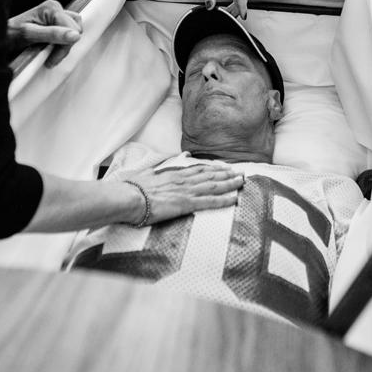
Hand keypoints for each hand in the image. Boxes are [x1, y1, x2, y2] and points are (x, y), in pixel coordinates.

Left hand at [7, 0, 82, 66]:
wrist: (0, 36)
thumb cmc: (11, 34)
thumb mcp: (30, 35)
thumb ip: (54, 34)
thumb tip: (75, 36)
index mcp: (51, 7)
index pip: (72, 29)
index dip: (64, 46)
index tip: (51, 59)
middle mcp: (55, 8)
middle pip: (75, 30)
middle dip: (64, 46)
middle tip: (50, 58)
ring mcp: (56, 14)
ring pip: (74, 31)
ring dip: (64, 46)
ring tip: (49, 53)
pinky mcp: (55, 22)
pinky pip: (69, 33)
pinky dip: (62, 44)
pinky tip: (51, 48)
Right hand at [126, 164, 244, 224]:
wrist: (129, 197)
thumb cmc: (133, 188)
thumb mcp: (145, 175)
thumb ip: (154, 172)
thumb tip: (154, 169)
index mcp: (174, 174)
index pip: (198, 169)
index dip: (213, 168)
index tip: (224, 167)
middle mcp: (183, 180)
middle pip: (210, 175)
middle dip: (226, 174)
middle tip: (240, 173)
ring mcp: (186, 191)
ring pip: (214, 186)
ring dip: (229, 183)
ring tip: (242, 182)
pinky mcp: (186, 204)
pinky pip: (209, 202)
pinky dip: (223, 200)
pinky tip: (234, 199)